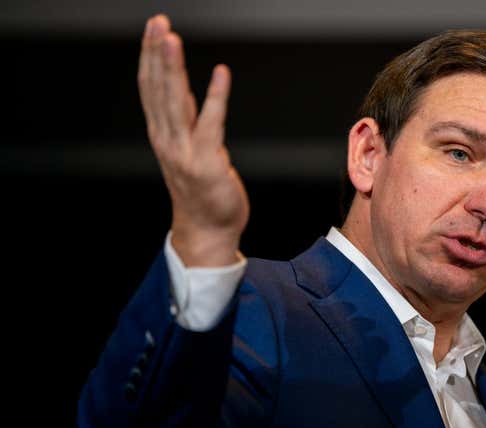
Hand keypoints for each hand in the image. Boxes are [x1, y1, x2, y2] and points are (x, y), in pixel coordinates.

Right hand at [138, 15, 248, 265]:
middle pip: (158, 90)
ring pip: (175, 102)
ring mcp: (185, 152)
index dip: (150, 58)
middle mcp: (168, 141)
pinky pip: (211, 123)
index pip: (151, 89)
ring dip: (173, 69)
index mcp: (162, 136)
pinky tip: (221, 74)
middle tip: (157, 23)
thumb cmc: (201, 192)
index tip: (153, 30)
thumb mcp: (188, 151)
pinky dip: (216, 97)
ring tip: (171, 39)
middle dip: (156, 54)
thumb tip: (187, 93)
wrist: (207, 231)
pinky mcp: (207, 162)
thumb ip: (187, 122)